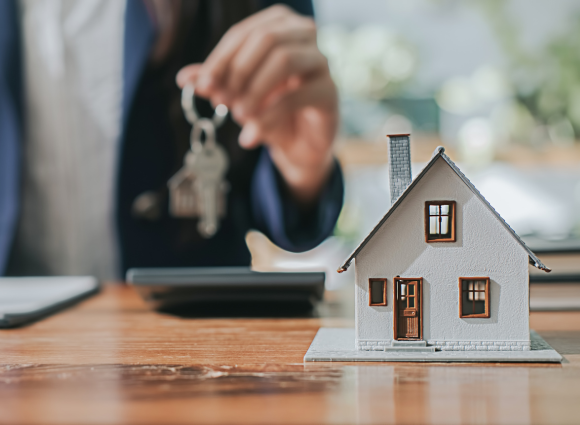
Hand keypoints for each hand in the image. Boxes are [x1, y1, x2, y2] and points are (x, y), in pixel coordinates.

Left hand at [176, 5, 337, 205]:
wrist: (299, 142)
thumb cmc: (269, 108)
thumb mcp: (238, 94)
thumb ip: (215, 82)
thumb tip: (184, 78)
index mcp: (279, 25)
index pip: (243, 33)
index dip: (219, 59)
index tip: (202, 86)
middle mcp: (303, 35)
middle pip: (265, 38)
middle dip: (237, 71)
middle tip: (221, 101)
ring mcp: (320, 61)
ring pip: (284, 59)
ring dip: (254, 90)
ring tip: (239, 115)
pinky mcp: (329, 91)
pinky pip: (297, 94)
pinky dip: (270, 114)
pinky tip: (253, 132)